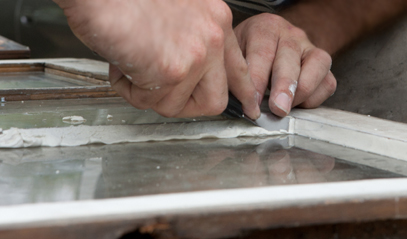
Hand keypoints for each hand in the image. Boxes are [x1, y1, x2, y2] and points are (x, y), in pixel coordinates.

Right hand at [53, 0, 259, 118]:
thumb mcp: (175, 12)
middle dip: (186, 105)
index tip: (246, 104)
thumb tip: (189, 72)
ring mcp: (196, 53)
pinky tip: (122, 66)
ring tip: (133, 69)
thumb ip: (191, 40)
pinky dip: (131, 90)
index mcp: (215, 18)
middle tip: (164, 93)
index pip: (238, 67)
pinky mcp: (173, 70)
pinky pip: (152, 102)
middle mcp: (212, 35)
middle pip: (216, 99)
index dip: (240, 91)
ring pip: (179, 105)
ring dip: (150, 95)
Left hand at [234, 13, 336, 116]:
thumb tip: (238, 101)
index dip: (257, 82)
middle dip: (283, 89)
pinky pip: (327, 83)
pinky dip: (313, 99)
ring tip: (284, 110)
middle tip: (277, 109)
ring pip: (316, 68)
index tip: (251, 103)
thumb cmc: (247, 51)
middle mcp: (290, 35)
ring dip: (300, 94)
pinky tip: (296, 106)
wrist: (270, 40)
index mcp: (264, 28)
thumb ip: (235, 74)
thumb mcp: (234, 55)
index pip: (262, 54)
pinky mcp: (323, 65)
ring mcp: (310, 48)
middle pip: (290, 61)